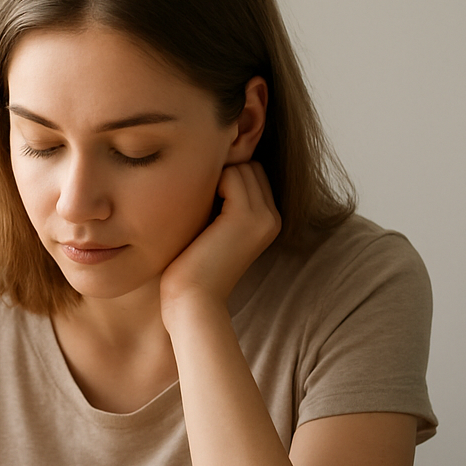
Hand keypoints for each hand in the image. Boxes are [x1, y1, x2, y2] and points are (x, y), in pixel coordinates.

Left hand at [159, 162, 280, 324]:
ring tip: (198, 210)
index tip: (205, 201)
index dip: (227, 179)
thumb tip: (212, 165)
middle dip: (223, 175)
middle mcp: (272, 218)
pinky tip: (197, 210)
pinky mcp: (245, 217)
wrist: (194, 300)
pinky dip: (209, 184)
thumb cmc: (194, 267)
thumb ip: (223, 202)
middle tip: (199, 203)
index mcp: (269, 222)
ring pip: (241, 167)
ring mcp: (262, 217)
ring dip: (214, 179)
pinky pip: (230, 174)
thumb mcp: (214, 228)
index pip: (254, 173)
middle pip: (249, 166)